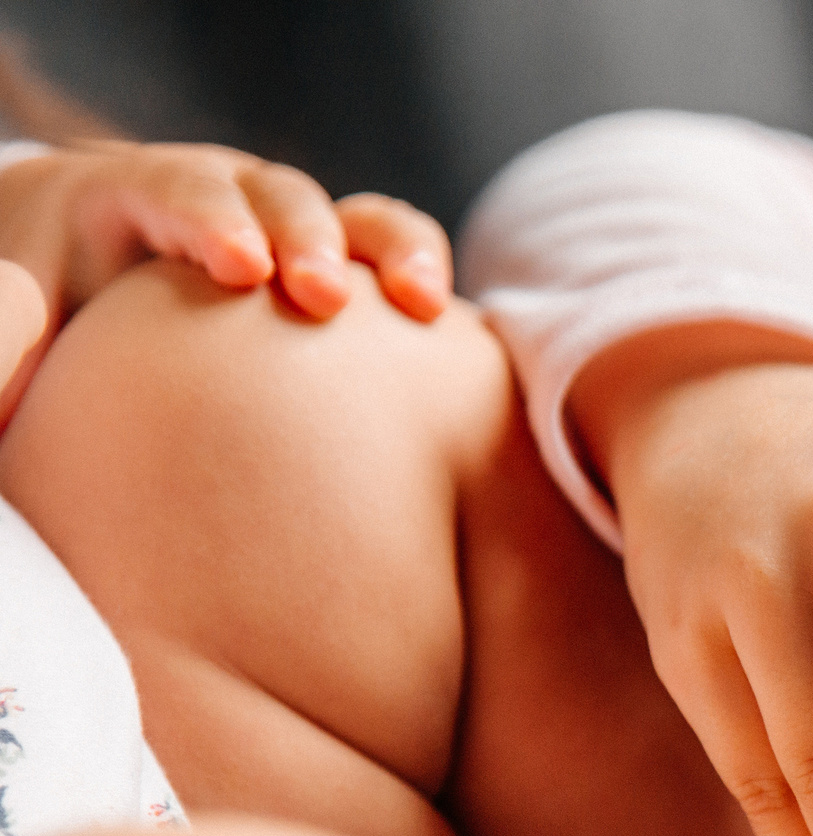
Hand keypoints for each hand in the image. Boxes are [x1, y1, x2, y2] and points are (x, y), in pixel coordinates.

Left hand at [0, 141, 448, 415]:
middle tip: (321, 295)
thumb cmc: (44, 348)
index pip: (172, 191)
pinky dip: (423, 279)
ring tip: (422, 304)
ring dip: (392, 250)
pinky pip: (395, 259)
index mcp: (123, 201)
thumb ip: (4, 334)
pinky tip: (448, 330)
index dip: (210, 220)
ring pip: (352, 215)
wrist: (97, 329)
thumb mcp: (7, 345)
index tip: (241, 269)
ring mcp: (286, 232)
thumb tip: (18, 315)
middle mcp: (217, 200)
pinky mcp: (341, 276)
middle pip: (271, 193)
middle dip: (304, 235)